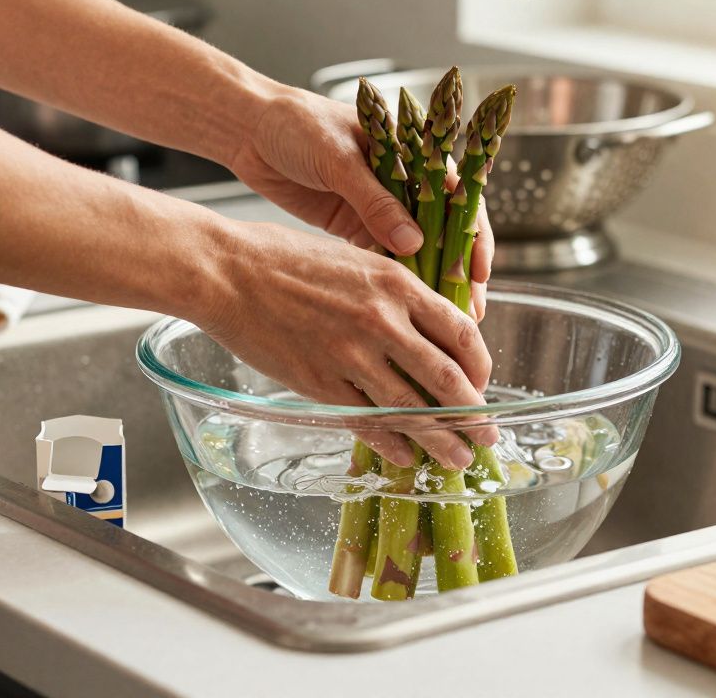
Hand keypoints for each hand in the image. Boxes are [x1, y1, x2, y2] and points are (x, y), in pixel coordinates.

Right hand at [195, 218, 497, 468]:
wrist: (227, 272)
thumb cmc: (283, 257)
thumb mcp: (354, 259)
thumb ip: (391, 293)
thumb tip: (420, 327)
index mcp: (397, 284)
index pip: (461, 332)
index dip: (480, 366)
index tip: (482, 383)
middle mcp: (383, 321)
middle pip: (446, 379)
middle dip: (473, 414)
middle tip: (488, 436)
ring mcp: (351, 356)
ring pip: (411, 409)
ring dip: (441, 439)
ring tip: (458, 457)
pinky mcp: (321, 384)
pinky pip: (367, 421)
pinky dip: (392, 443)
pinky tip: (406, 455)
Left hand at [228, 87, 493, 320]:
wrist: (248, 129)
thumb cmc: (295, 124)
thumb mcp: (338, 158)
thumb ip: (374, 199)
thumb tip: (413, 241)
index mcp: (412, 151)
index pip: (459, 196)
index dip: (473, 236)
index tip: (477, 272)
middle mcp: (403, 181)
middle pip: (444, 230)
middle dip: (458, 270)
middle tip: (468, 311)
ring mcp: (379, 207)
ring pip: (417, 251)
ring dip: (430, 283)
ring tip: (442, 321)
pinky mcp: (355, 226)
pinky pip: (384, 258)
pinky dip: (396, 283)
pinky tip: (405, 312)